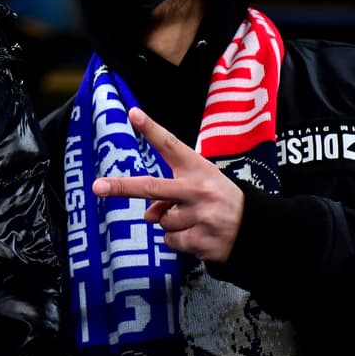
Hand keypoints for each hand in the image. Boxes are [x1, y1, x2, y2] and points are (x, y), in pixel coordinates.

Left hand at [91, 107, 244, 262]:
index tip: (132, 113)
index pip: (171, 145)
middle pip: (153, 187)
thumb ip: (170, 194)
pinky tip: (198, 234)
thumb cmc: (221, 199)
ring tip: (194, 220)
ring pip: (161, 221)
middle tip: (98, 187)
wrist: (257, 227)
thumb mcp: (201, 185)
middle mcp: (198, 190)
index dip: (151, 129)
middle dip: (122, 187)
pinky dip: (178, 241)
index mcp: (198, 169)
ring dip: (170, 223)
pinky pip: (171, 242)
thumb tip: (149, 216)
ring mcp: (201, 216)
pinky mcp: (202, 240)